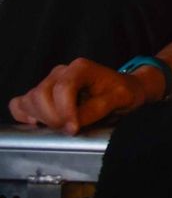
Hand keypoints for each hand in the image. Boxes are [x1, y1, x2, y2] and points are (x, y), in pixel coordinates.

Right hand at [8, 58, 149, 133]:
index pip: (62, 88)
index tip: (74, 128)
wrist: (124, 90)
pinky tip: (40, 123)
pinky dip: (25, 115)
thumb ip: (97, 108)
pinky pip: (20, 103)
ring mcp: (49, 82)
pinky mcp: (41, 93)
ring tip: (62, 126)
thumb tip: (74, 122)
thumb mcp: (119, 99)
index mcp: (81, 68)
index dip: (65, 111)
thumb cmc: (123, 92)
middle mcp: (61, 71)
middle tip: (70, 129)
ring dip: (42, 118)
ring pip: (30, 100)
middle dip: (53, 118)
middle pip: (41, 95)